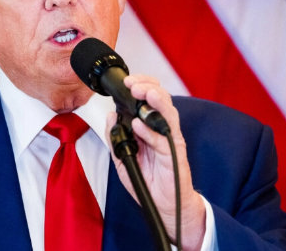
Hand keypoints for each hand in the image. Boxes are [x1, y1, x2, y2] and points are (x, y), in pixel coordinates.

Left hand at [105, 75, 205, 250]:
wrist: (165, 205)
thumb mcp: (124, 157)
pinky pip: (163, 140)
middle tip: (133, 84)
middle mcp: (162, 129)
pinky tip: (140, 125)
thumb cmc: (148, 180)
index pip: (148, 97)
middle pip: (160, 98)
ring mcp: (170, 140)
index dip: (140, 85)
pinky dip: (150, 131)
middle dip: (147, 87)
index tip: (126, 81)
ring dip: (155, 100)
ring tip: (142, 93)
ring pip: (168, 112)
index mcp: (151, 126)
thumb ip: (115, 137)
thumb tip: (110, 117)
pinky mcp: (174, 154)